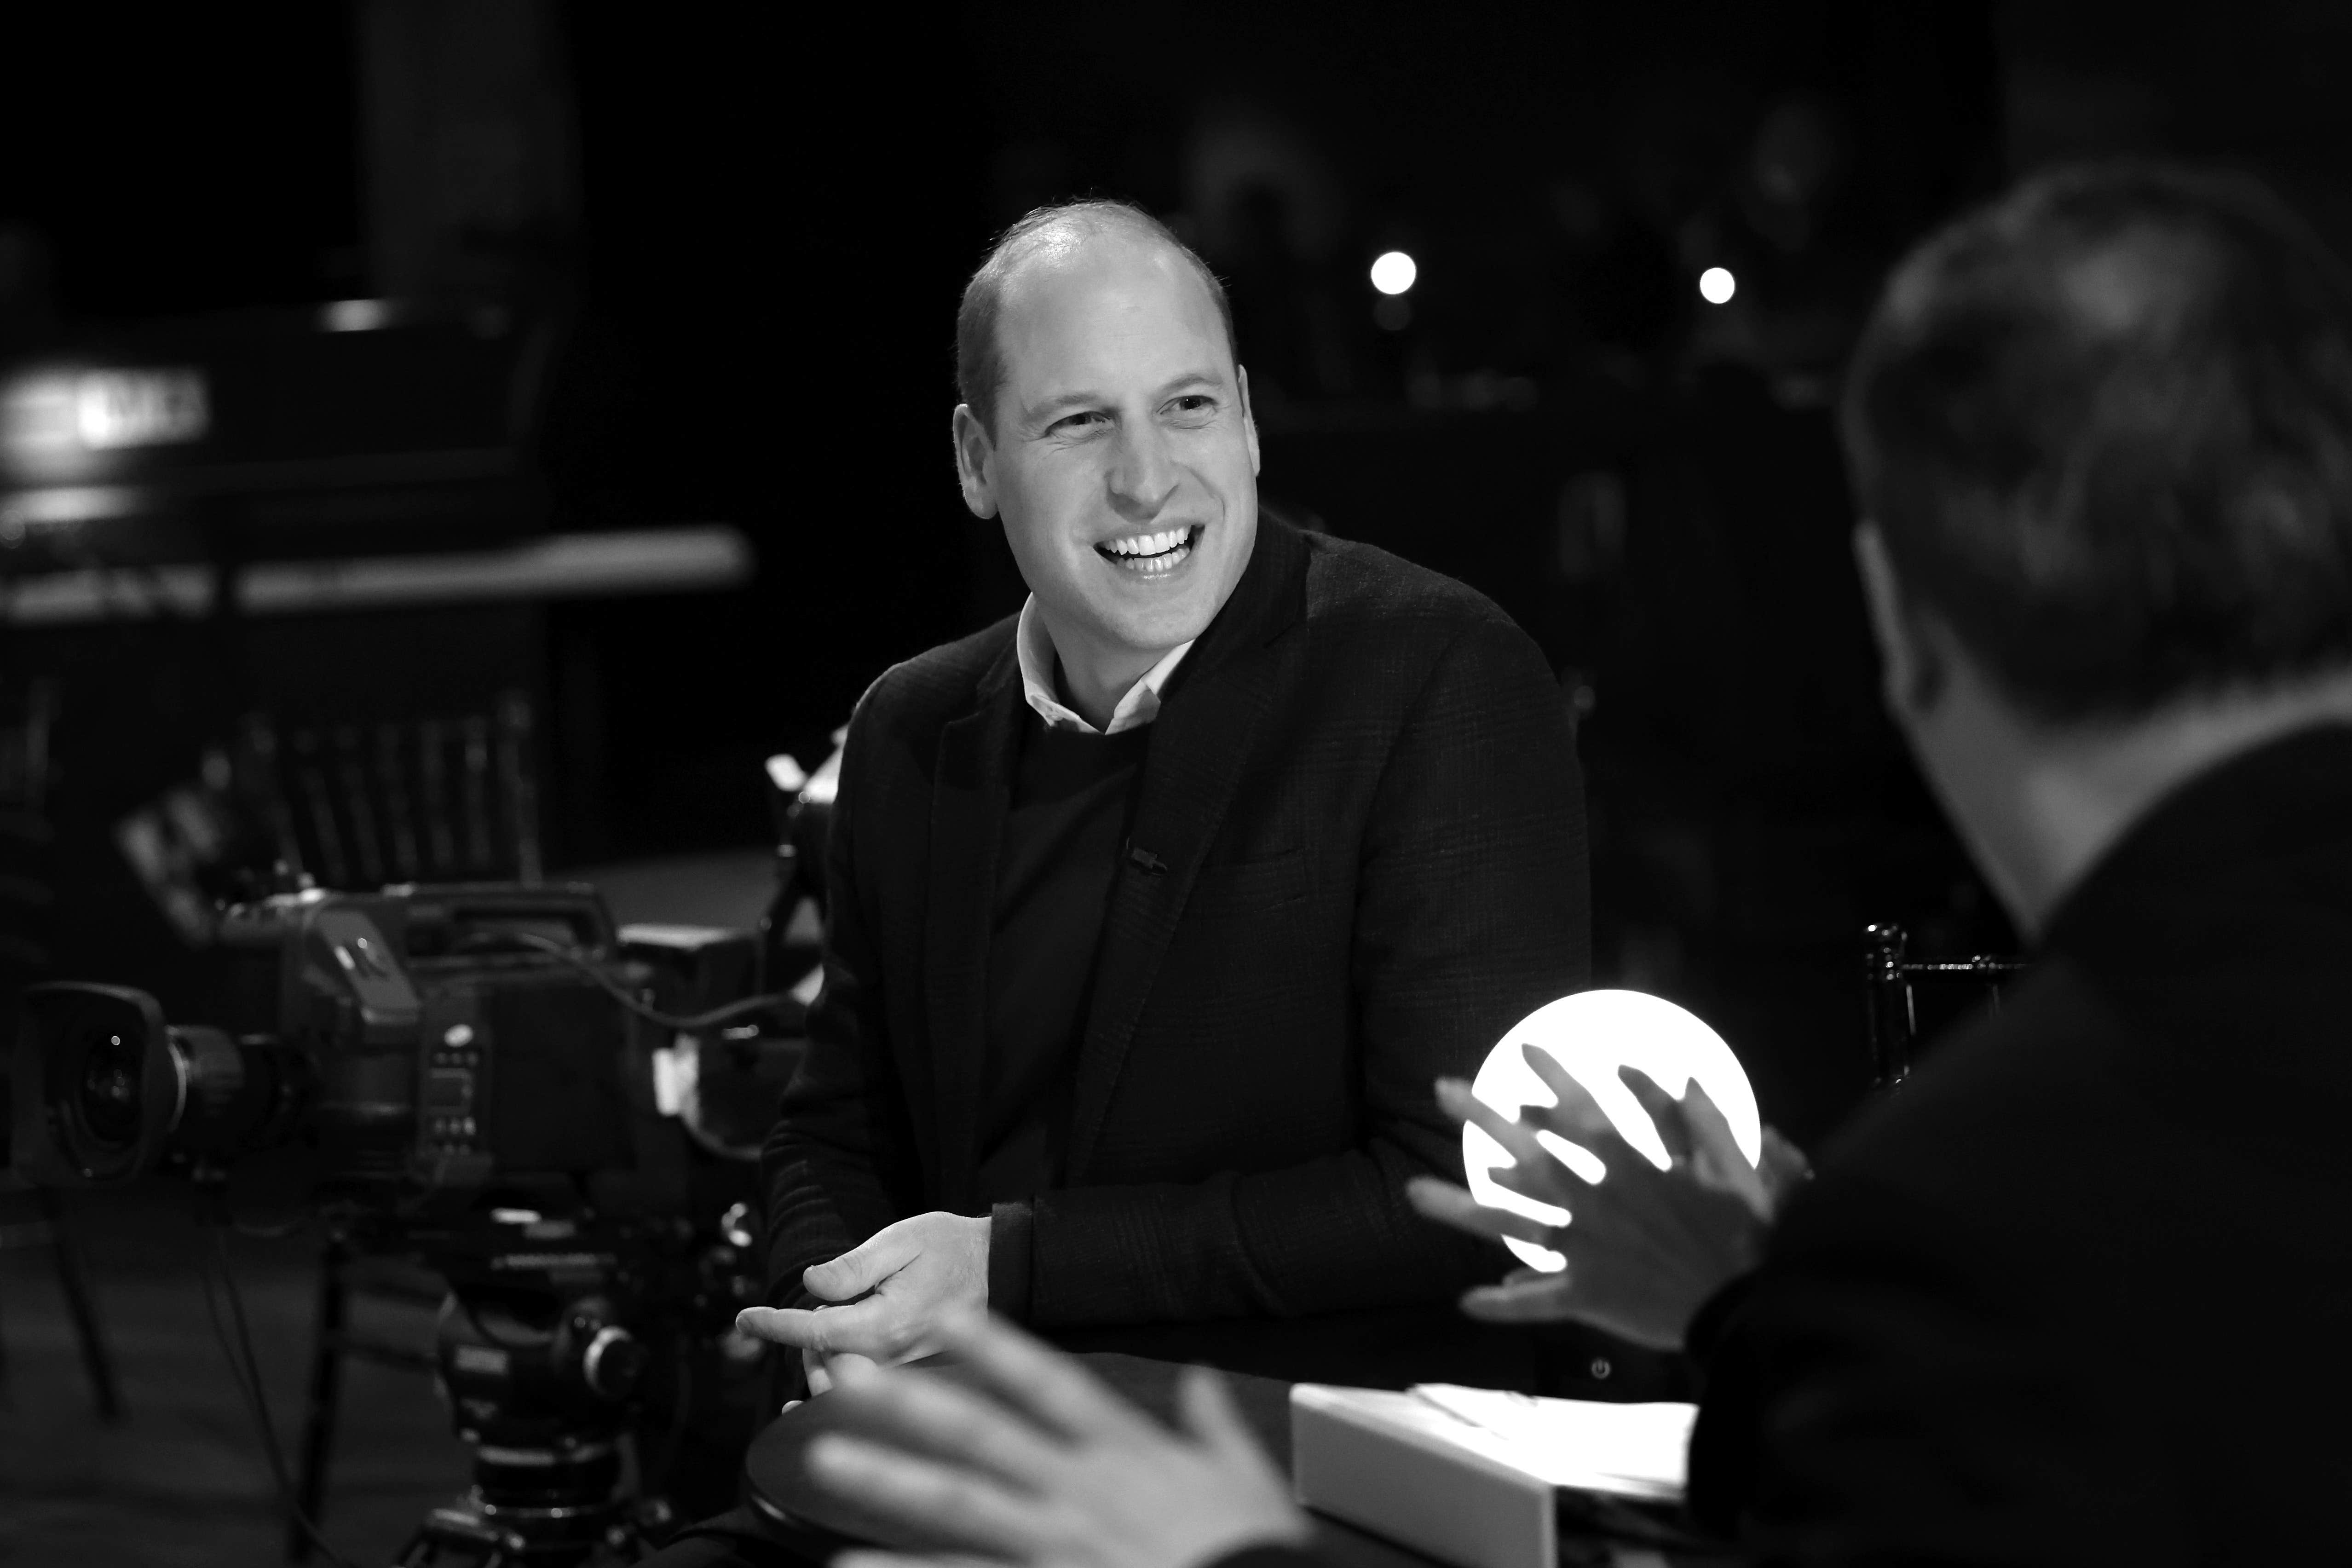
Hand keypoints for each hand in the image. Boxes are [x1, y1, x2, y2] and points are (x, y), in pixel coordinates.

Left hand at [736, 1211, 990, 1376]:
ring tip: (818, 1340)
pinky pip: (868, 1398)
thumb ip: (854, 1266)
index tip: (743, 1320)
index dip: (774, 1325)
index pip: (815, 1333)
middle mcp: (896, 1360)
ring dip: (818, 1368)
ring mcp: (907, 1376)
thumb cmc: (953, 1248)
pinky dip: (836, 1394)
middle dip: (802, 1345)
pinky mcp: (917, 1380)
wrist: (1004, 1268)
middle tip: (802, 1314)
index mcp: (888, 1324)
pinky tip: (817, 1393)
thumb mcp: (902, 1240)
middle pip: (824, 1368)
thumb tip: (811, 1286)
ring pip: (842, 1390)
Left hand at [806, 1311, 1309, 1567]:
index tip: (948, 1315)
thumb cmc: (1253, 1549)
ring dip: (888, 1480)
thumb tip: (1201, 1378)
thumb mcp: (1245, 1478)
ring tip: (825, 1462)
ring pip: (959, 1504)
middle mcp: (1081, 1489)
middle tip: (848, 1380)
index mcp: (1126, 1453)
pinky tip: (851, 1566)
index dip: (999, 1348)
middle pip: (983, 1436)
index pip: (1052, 1385)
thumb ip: (1212, 1424)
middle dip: (913, 1405)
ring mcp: (1058, 1541)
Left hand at [1408, 1047, 1807, 1350]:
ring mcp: (1586, 1252)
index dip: (1553, 1078)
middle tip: (1444, 1089)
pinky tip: (1467, 1301)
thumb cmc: (1746, 1235)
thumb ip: (1701, 1120)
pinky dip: (1504, 1303)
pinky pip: (1538, 1303)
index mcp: (1632, 1170)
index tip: (1524, 1050)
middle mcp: (1597, 1205)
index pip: (1581, 1113)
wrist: (1750, 1309)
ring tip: (1412, 1191)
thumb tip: (1678, 1074)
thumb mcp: (1732, 1168)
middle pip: (1529, 1156)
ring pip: (1511, 1226)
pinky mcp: (1588, 1297)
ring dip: (1459, 1208)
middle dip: (1484, 1120)